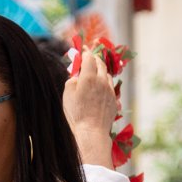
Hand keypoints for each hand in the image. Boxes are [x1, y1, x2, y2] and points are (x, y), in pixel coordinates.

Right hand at [63, 49, 117, 168]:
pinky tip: (100, 86)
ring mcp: (109, 89)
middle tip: (90, 57)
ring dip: (101, 70)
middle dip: (94, 58)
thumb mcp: (67, 96)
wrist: (92, 131)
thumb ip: (71, 81)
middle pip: (100, 63)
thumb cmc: (76, 114)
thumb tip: (76, 76)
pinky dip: (105, 81)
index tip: (83, 49)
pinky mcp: (113, 98)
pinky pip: (110, 85)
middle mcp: (102, 80)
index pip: (89, 58)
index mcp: (89, 77)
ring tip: (95, 71)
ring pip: (107, 74)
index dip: (85, 52)